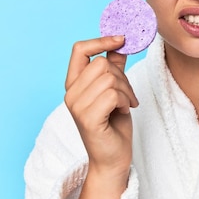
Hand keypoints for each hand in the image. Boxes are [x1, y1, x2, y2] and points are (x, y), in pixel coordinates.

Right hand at [64, 35, 138, 179]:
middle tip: (127, 95)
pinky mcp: (88, 118)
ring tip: (127, 104)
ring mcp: (77, 106)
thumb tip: (121, 43)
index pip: (79, 50)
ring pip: (110, 78)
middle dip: (122, 77)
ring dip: (126, 91)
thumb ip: (114, 68)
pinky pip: (112, 94)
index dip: (101, 40)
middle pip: (102, 64)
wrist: (113, 159)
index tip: (122, 39)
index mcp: (74, 84)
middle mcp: (71, 94)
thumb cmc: (114, 125)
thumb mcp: (115, 91)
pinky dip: (125, 100)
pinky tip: (124, 111)